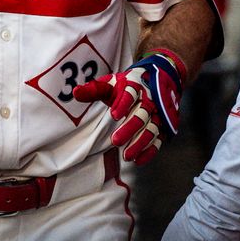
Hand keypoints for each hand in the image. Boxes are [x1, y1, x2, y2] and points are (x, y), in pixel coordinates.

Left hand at [73, 49, 186, 165]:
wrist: (159, 80)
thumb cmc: (127, 85)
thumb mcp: (112, 83)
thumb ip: (95, 90)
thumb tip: (75, 93)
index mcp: (134, 85)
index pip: (130, 94)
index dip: (122, 104)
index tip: (114, 114)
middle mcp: (149, 99)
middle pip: (141, 114)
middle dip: (129, 128)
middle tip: (115, 141)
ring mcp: (158, 113)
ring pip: (151, 128)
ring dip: (140, 143)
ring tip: (126, 156)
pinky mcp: (164, 126)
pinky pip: (159, 139)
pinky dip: (150, 150)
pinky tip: (139, 160)